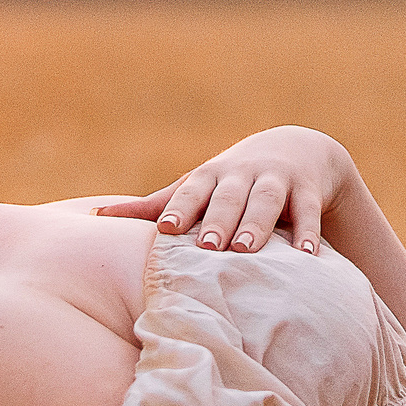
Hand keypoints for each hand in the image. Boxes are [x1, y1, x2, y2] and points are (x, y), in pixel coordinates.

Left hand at [96, 125, 358, 253]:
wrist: (298, 149)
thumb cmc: (231, 181)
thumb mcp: (197, 187)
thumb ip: (154, 205)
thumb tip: (95, 216)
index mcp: (209, 177)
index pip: (191, 192)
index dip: (179, 209)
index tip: (166, 231)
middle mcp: (242, 175)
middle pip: (228, 198)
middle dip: (218, 220)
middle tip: (208, 247)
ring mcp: (277, 180)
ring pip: (267, 202)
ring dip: (257, 224)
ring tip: (247, 250)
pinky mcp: (309, 191)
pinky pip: (309, 212)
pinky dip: (309, 233)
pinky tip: (308, 257)